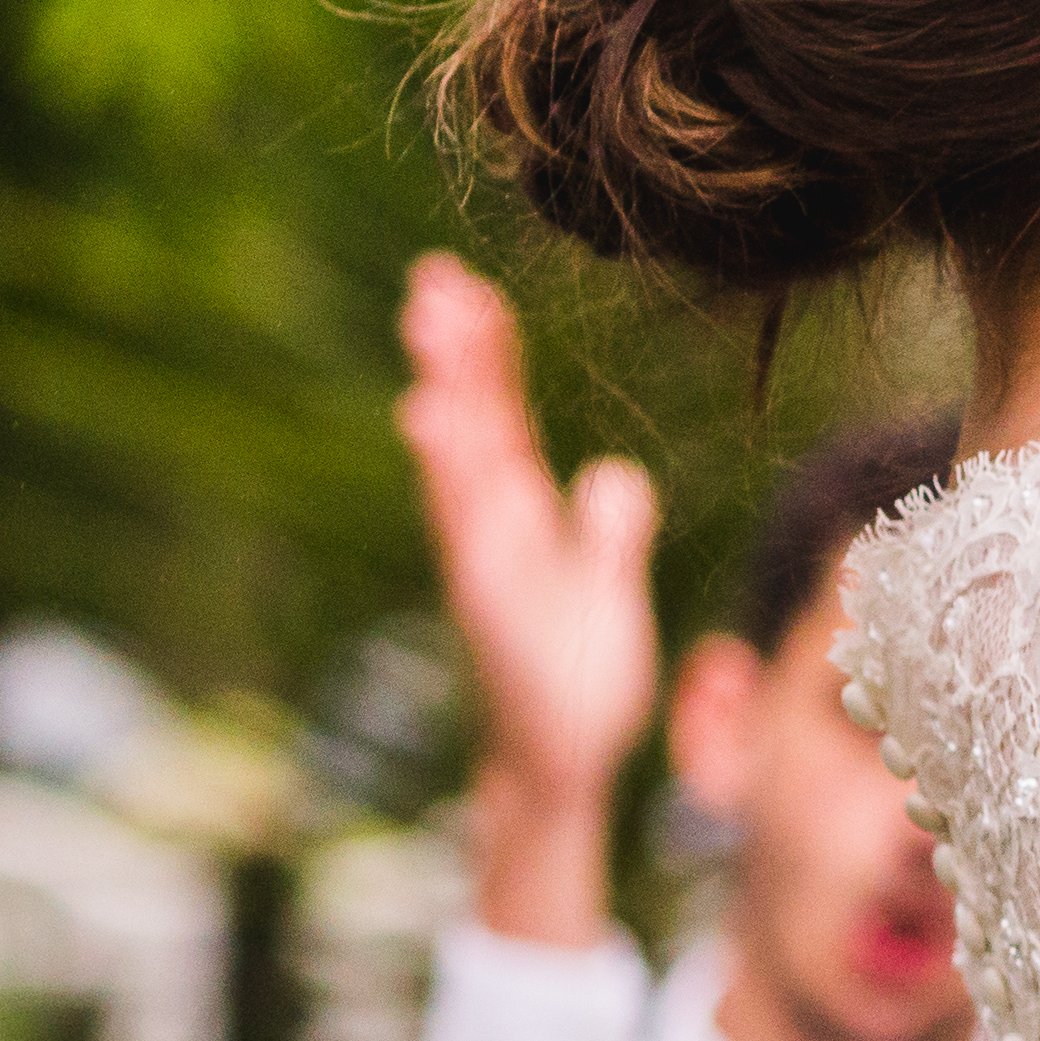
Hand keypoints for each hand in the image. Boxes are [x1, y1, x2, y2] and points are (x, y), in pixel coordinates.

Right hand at [398, 253, 664, 943]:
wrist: (559, 766)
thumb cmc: (577, 681)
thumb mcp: (606, 589)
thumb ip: (607, 530)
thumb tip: (610, 473)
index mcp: (522, 520)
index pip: (503, 420)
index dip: (486, 355)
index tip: (465, 286)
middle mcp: (495, 532)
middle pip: (474, 425)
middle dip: (453, 352)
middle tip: (432, 274)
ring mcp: (486, 563)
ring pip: (461, 462)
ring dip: (446, 389)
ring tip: (429, 322)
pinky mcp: (491, 598)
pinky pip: (468, 521)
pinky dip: (448, 470)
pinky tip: (432, 418)